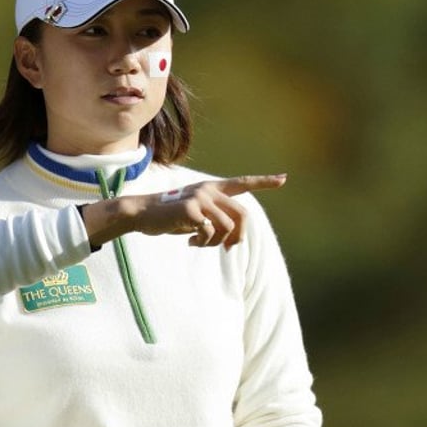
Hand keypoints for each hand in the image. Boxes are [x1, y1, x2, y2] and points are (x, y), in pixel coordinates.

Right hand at [81, 174, 286, 249]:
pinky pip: (210, 232)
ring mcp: (200, 197)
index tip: (283, 179)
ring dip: (217, 242)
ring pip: (227, 226)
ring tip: (200, 244)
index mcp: (211, 188)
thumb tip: (233, 239)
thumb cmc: (169, 217)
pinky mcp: (191, 208)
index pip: (242, 183)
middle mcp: (209, 189)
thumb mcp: (196, 215)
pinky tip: (190, 243)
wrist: (142, 213)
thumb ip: (215, 218)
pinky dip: (203, 243)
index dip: (264, 182)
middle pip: (242, 214)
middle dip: (239, 235)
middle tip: (229, 248)